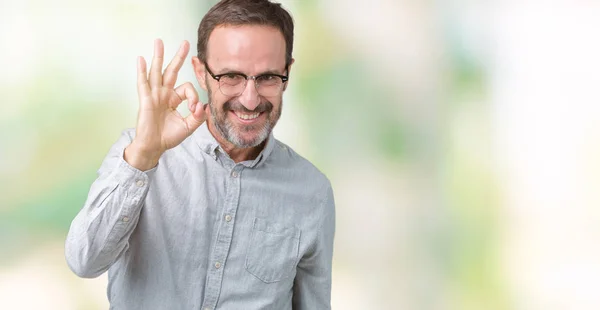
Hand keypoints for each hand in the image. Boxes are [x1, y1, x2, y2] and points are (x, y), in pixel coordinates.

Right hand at [125, 39, 206, 170]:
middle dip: (178, 57)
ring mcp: (154, 95)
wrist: (154, 147)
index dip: (194, 97)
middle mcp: (164, 94)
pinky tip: (141, 59)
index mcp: (174, 99)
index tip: (195, 109)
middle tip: (185, 43)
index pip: (187, 89)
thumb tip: (203, 106)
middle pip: (172, 71)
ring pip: (156, 72)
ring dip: (158, 56)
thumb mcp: (188, 126)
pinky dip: (142, 71)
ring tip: (159, 41)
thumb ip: (198, 117)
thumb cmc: (168, 137)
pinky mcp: (146, 100)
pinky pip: (143, 83)